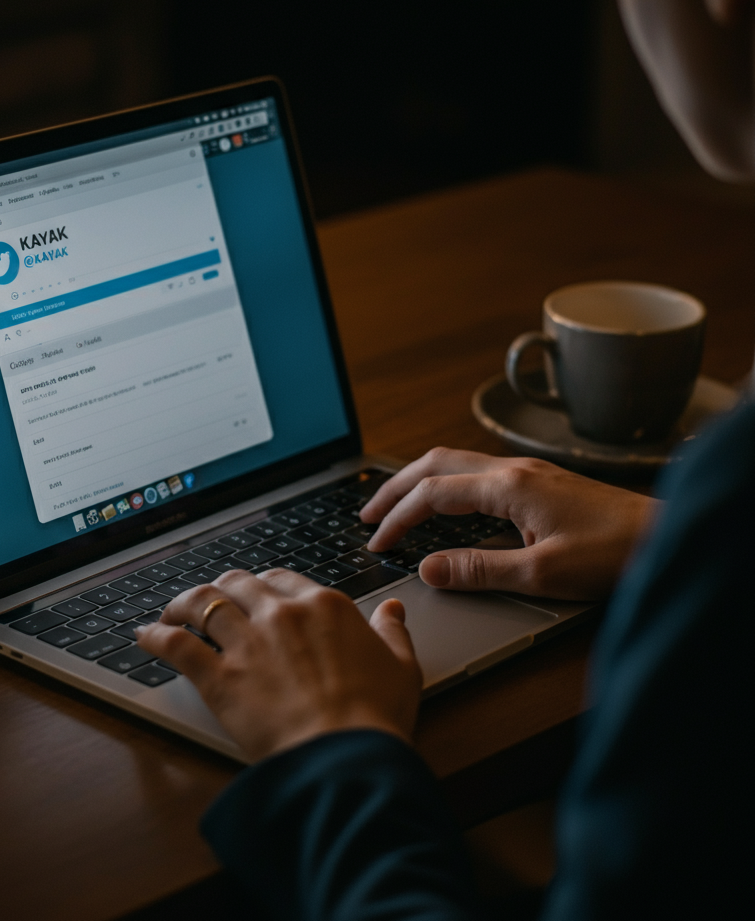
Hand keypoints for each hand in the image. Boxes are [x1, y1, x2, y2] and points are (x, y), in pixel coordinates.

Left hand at [136, 569, 421, 761]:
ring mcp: (247, 642)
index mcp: (324, 606)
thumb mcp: (401, 668)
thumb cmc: (375, 719)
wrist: (345, 759)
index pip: (281, 579)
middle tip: (213, 599)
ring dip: (183, 603)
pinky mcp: (218, 677)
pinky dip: (156, 637)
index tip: (255, 596)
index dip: (263, 586)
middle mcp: (281, 614)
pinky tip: (145, 636)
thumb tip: (392, 611)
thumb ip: (393, 632)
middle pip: (238, 582)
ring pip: (202, 603)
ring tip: (173, 611)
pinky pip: (177, 645)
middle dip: (222, 587)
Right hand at [361, 448, 656, 600]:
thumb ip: (479, 570)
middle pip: (435, 463)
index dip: (397, 518)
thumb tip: (427, 569)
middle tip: (367, 513)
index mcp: (508, 485)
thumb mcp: (542, 573)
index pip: (432, 494)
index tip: (376, 543)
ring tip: (396, 506)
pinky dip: (446, 485)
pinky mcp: (541, 483)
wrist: (668, 537)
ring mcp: (528, 473)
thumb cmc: (616, 553)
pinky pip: (476, 473)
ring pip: (455, 462)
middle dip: (395, 487)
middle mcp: (514, 470)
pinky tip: (447, 506)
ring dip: (419, 482)